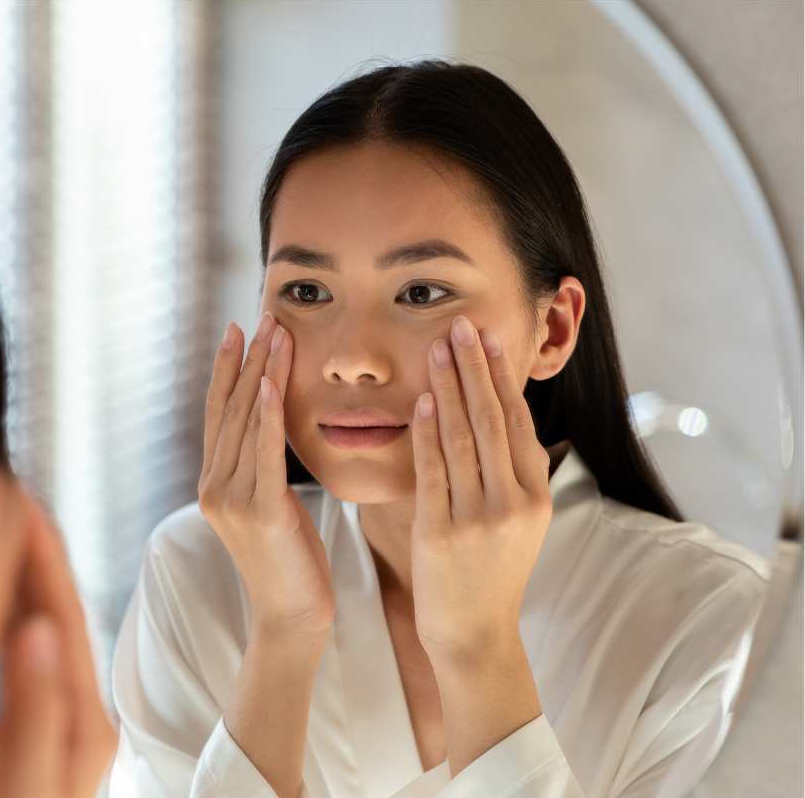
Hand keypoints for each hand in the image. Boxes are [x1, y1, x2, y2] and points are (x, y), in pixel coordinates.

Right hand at [0, 499, 117, 797]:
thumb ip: (34, 710)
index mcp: (83, 722)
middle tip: (12, 499)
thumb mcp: (25, 779)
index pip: (64, 619)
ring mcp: (54, 726)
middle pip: (55, 618)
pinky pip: (19, 664)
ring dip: (20, 583)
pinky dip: (5, 624)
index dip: (46, 558)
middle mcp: (76, 717)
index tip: (28, 502)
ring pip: (37, 635)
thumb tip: (37, 629)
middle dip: (34, 557)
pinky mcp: (29, 739)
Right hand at [198, 312, 334, 638]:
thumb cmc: (291, 563)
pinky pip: (263, 453)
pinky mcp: (258, 512)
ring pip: (247, 422)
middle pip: (232, 409)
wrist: (292, 618)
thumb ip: (263, 471)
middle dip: (248, 359)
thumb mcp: (272, 508)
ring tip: (275, 333)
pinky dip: (267, 415)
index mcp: (215, 483)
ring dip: (262, 373)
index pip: (221, 413)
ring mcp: (231, 499)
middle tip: (264, 315)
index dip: (228, 369)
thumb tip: (274, 433)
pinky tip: (272, 384)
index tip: (239, 329)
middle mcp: (214, 485)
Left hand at [408, 315, 552, 669]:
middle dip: (476, 367)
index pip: (518, 421)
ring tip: (438, 347)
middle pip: (493, 420)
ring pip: (464, 437)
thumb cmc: (489, 572)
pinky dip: (428, 432)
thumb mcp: (517, 522)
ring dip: (450, 387)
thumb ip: (511, 473)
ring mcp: (479, 518)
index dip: (503, 376)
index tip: (491, 336)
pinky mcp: (442, 532)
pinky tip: (423, 400)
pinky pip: (434, 471)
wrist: (474, 634)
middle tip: (462, 323)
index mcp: (535, 495)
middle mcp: (513, 502)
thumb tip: (501, 416)